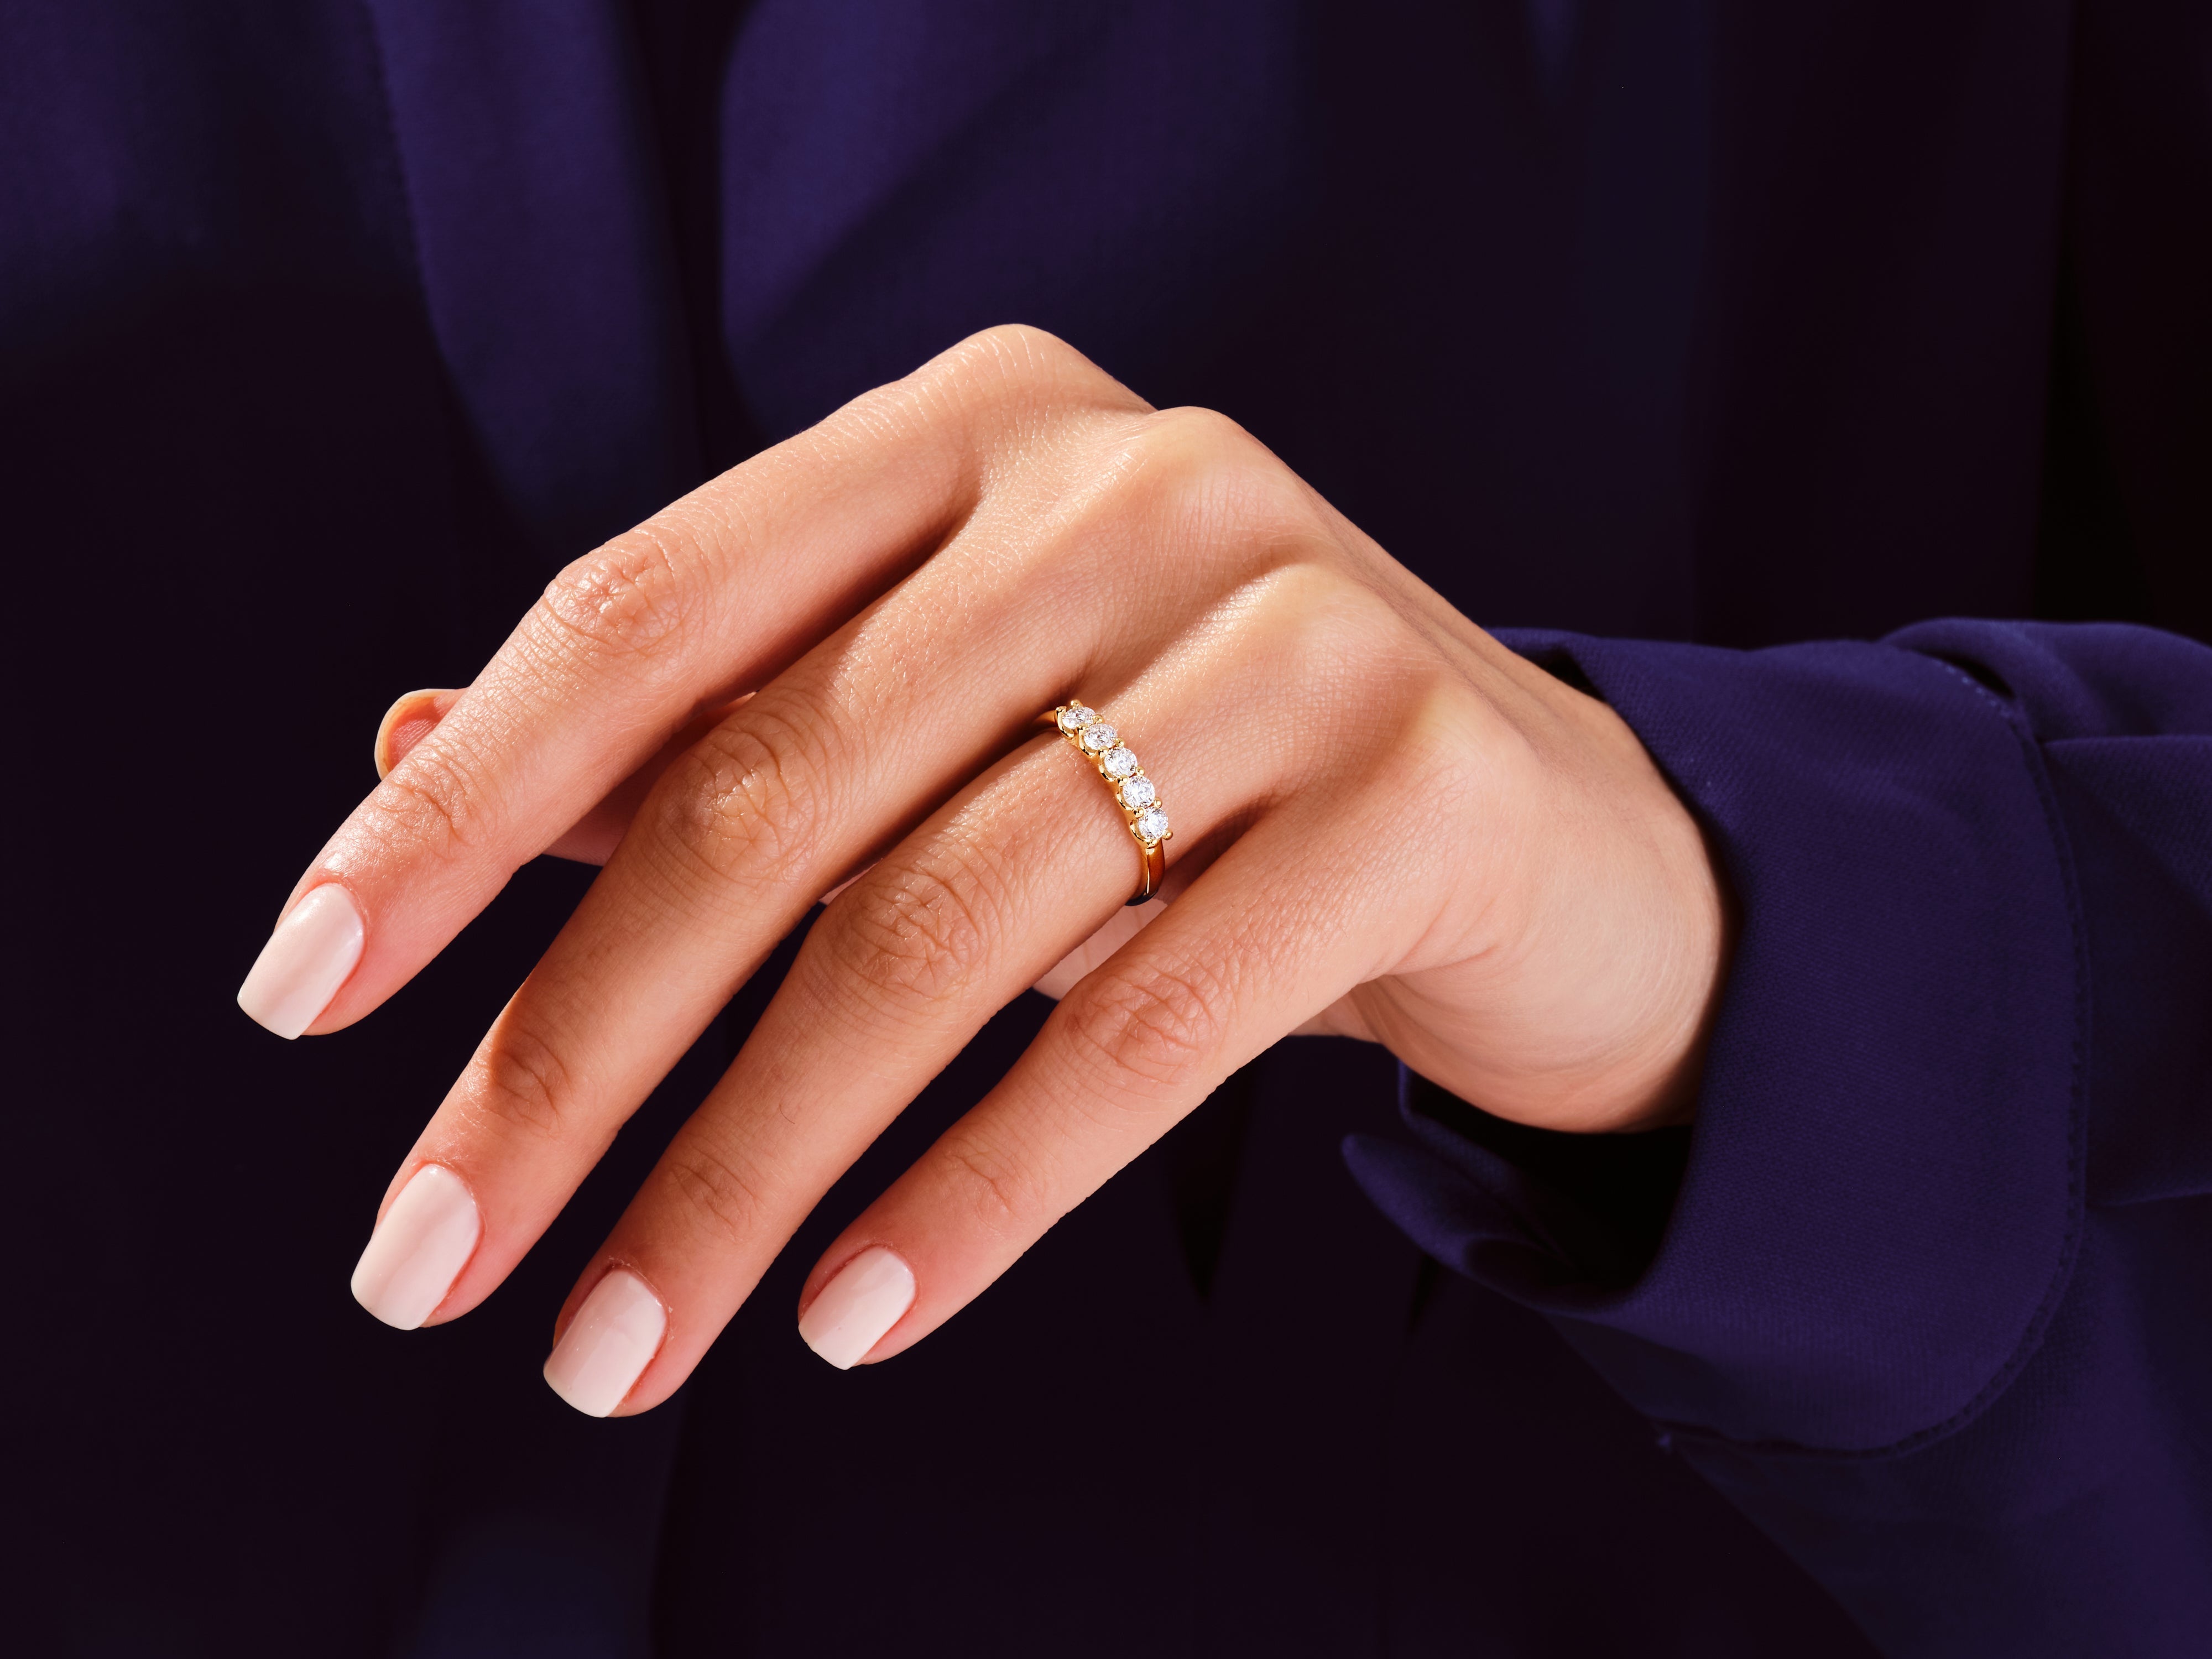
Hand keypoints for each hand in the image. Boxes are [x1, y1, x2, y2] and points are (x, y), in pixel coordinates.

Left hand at [237, 327, 1727, 1414]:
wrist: (1531, 825)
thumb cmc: (1187, 779)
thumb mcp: (943, 730)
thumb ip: (708, 735)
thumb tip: (409, 759)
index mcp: (971, 432)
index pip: (654, 606)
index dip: (460, 807)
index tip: (307, 991)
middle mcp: (1126, 484)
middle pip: (775, 792)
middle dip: (576, 1048)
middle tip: (432, 1257)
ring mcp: (1289, 623)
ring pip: (946, 926)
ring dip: (750, 1165)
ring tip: (624, 1340)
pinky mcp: (1419, 786)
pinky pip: (1150, 1023)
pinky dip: (982, 1189)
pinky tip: (856, 1311)